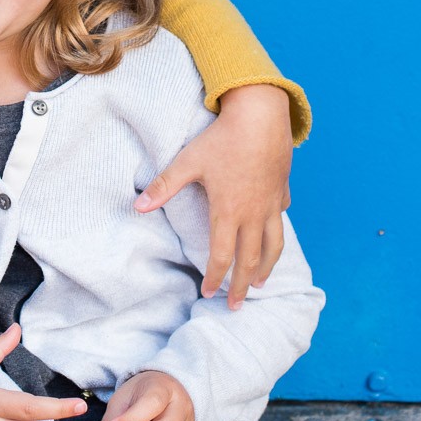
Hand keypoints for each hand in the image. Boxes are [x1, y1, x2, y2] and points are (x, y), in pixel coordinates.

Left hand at [135, 83, 292, 307]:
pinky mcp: (282, 190)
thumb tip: (138, 207)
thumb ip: (164, 187)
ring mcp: (271, 203)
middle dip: (242, 285)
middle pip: (250, 259)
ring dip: (266, 267)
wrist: (262, 115)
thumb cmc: (223, 138)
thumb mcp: (188, 162)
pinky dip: (277, 234)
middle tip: (236, 305)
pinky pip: (281, 219)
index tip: (209, 293)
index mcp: (229, 211)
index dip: (215, 278)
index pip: (221, 256)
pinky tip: (273, 237)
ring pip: (273, 245)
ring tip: (260, 282)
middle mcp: (253, 213)